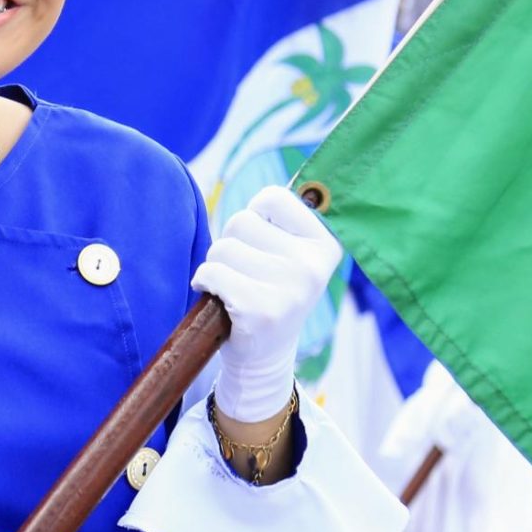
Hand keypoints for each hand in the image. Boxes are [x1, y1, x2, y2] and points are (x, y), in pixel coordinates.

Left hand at [193, 185, 342, 422]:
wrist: (264, 358)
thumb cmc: (269, 292)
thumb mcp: (289, 254)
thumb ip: (288, 218)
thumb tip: (305, 174)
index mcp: (326, 244)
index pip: (271, 197)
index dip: (254, 217)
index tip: (262, 244)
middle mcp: (314, 266)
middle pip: (241, 221)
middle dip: (231, 245)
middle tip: (246, 275)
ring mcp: (291, 289)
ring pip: (223, 247)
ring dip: (216, 266)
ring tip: (235, 289)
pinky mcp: (263, 311)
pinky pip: (213, 273)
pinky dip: (205, 282)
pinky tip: (219, 300)